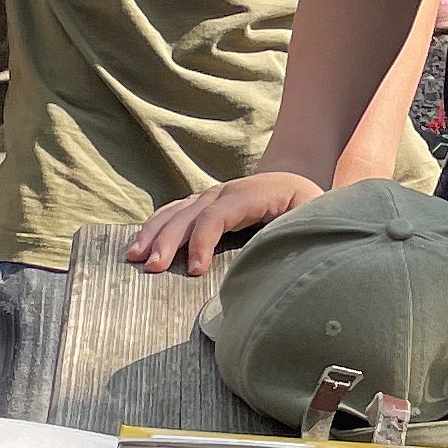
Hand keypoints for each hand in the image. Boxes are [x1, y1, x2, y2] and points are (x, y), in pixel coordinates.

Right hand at [128, 169, 324, 274]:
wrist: (299, 177)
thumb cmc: (309, 206)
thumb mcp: (313, 215)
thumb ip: (298, 232)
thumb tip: (278, 258)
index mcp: (252, 194)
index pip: (217, 215)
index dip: (202, 241)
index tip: (194, 271)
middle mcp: (225, 191)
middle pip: (189, 213)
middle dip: (167, 240)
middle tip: (152, 269)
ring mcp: (211, 196)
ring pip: (175, 211)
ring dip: (153, 233)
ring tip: (135, 257)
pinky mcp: (204, 205)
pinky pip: (174, 212)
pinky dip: (155, 227)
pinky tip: (140, 244)